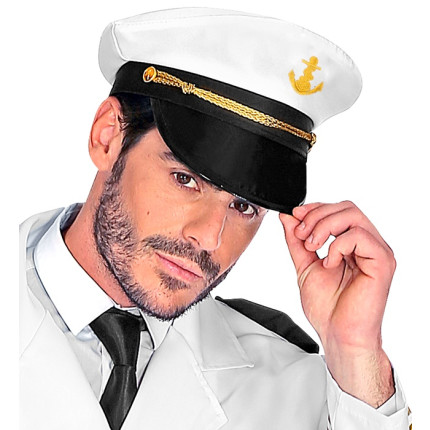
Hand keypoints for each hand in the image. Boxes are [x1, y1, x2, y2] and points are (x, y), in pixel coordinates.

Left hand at [280, 201, 394, 405]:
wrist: (337, 334)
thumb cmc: (326, 306)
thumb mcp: (304, 265)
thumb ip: (297, 241)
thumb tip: (288, 217)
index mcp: (352, 244)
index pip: (339, 209)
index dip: (315, 208)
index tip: (295, 216)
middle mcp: (368, 245)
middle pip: (346, 207)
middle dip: (317, 216)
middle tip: (301, 235)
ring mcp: (377, 252)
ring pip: (353, 216)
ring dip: (324, 227)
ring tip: (311, 247)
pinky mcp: (382, 263)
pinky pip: (359, 237)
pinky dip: (337, 246)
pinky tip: (329, 263)